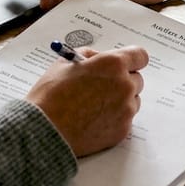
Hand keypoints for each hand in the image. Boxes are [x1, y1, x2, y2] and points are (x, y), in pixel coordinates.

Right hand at [26, 45, 148, 156]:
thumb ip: (89, 55)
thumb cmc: (51, 94)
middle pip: (137, 79)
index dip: (132, 59)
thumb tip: (99, 57)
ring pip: (133, 100)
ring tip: (95, 105)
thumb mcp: (65, 62)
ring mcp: (126, 109)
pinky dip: (114, 118)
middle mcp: (124, 85)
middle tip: (102, 86)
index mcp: (113, 64)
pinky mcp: (123, 130)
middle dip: (123, 80)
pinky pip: (125, 119)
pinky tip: (94, 118)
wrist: (45, 129)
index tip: (125, 63)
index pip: (140, 56)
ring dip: (120, 100)